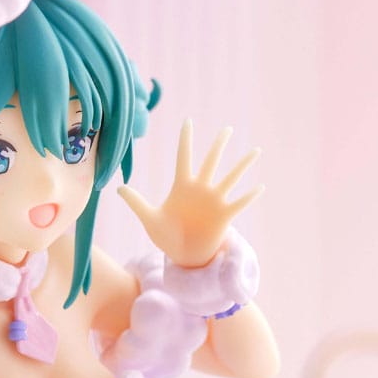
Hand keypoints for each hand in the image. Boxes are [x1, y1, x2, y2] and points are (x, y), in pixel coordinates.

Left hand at [118, 120, 262, 267]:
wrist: (183, 255)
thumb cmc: (166, 236)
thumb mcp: (149, 219)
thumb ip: (136, 202)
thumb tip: (118, 188)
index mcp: (182, 187)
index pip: (184, 157)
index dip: (185, 140)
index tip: (187, 121)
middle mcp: (200, 189)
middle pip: (211, 162)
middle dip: (219, 146)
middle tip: (227, 129)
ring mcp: (214, 201)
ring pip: (230, 178)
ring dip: (242, 165)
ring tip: (256, 151)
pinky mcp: (224, 216)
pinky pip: (239, 203)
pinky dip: (249, 196)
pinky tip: (259, 187)